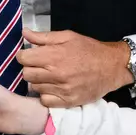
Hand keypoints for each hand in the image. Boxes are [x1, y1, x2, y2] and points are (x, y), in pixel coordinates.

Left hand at [16, 29, 131, 107]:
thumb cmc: (89, 49)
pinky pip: (45, 101)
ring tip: (48, 76)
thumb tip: (24, 33)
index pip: (23, 59)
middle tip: (40, 66)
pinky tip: (53, 88)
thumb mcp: (67, 36)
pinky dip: (46, 95)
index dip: (24, 56)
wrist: (112, 66)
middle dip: (30, 68)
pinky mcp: (68, 101)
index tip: (29, 55)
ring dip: (38, 82)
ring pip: (34, 88)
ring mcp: (62, 89)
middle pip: (26, 74)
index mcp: (54, 55)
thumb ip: (44, 36)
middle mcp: (56, 74)